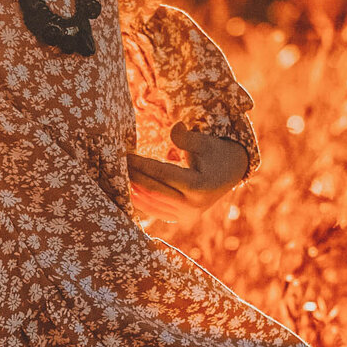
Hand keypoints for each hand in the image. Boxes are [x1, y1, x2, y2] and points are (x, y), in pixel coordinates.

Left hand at [127, 123, 248, 223]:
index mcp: (200, 186)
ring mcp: (187, 216)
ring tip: (117, 176)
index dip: (142, 165)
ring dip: (133, 190)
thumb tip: (175, 127)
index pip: (164, 174)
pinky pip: (155, 210)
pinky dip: (140, 200)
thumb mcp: (204, 141)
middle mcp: (193, 205)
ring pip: (152, 203)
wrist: (230, 174)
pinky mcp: (181, 219)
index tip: (126, 156)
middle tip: (116, 164)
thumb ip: (187, 137)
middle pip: (154, 190)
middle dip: (133, 177)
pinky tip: (126, 189)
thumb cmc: (214, 153)